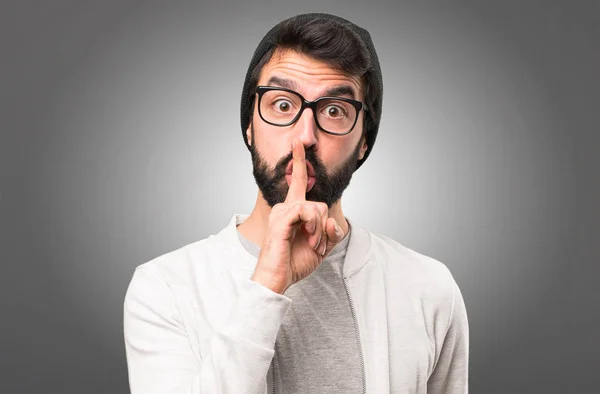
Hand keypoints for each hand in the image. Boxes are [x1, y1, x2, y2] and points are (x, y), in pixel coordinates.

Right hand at [251, 139, 345, 293]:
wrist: (279, 278)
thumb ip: (331, 232)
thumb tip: (331, 221)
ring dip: (319, 230)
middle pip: (319, 204)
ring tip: (312, 245)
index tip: (299, 142)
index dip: (299, 161)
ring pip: (315, 208)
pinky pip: (307, 212)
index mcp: (293, 211)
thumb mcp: (321, 247)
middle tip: (317, 245)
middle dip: (324, 227)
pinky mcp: (281, 218)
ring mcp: (281, 212)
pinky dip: (314, 228)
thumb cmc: (295, 262)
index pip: (297, 181)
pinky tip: (308, 240)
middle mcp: (285, 207)